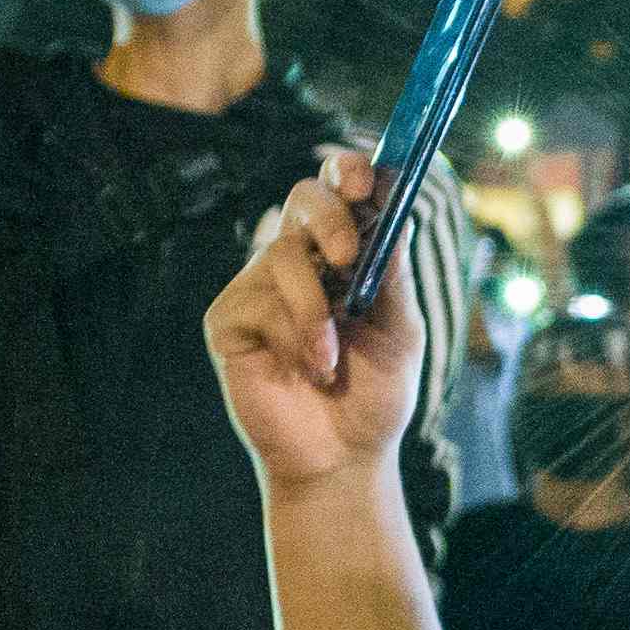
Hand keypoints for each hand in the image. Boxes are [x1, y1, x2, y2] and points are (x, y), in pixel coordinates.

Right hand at [204, 162, 428, 484]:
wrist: (343, 459)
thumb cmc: (373, 397)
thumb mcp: (401, 331)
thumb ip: (394, 274)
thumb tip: (397, 214)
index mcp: (344, 255)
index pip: (339, 190)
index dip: (348, 171)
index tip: (367, 177)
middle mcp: (299, 261)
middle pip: (303, 197)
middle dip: (329, 217)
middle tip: (349, 254)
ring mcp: (259, 287)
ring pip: (283, 254)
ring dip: (317, 310)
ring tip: (331, 359)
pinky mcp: (229, 318)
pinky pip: (259, 299)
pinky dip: (293, 333)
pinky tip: (308, 368)